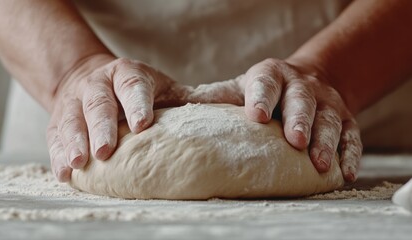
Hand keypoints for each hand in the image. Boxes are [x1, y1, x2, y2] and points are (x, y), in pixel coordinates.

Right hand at [47, 54, 190, 181]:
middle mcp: (98, 83)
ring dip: (75, 141)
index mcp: (128, 74)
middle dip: (102, 127)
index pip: (133, 86)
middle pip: (99, 103)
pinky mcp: (58, 119)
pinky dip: (58, 153)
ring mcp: (74, 100)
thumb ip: (188, 97)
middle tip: (106, 151)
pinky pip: (55, 135)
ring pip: (72, 119)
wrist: (92, 78)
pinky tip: (65, 171)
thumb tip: (230, 111)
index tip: (142, 125)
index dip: (137, 104)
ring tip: (79, 163)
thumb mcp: (162, 87)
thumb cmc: (136, 89)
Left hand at [190, 58, 362, 181]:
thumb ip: (213, 99)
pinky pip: (352, 135)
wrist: (305, 80)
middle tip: (295, 141)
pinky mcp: (347, 118)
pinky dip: (350, 154)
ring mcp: (327, 102)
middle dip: (300, 119)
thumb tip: (170, 116)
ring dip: (326, 141)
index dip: (262, 97)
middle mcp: (301, 85)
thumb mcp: (237, 89)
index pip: (265, 82)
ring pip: (330, 119)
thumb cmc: (261, 91)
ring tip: (320, 164)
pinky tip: (344, 173)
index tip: (256, 116)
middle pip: (303, 100)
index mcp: (270, 75)